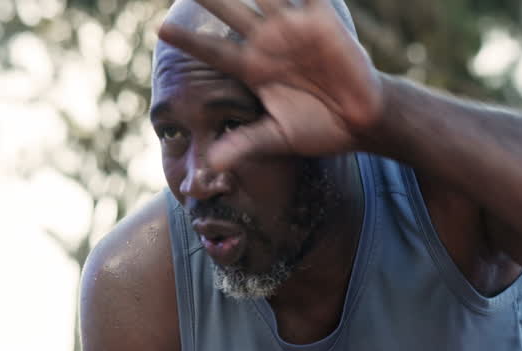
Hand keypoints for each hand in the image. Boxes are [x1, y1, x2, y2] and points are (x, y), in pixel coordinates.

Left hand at [158, 0, 384, 169]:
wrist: (362, 120)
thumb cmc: (318, 128)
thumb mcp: (278, 138)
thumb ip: (244, 145)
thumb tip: (212, 164)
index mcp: (253, 69)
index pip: (213, 51)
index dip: (188, 40)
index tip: (160, 29)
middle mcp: (269, 43)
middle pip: (231, 12)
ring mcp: (294, 29)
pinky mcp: (322, 21)